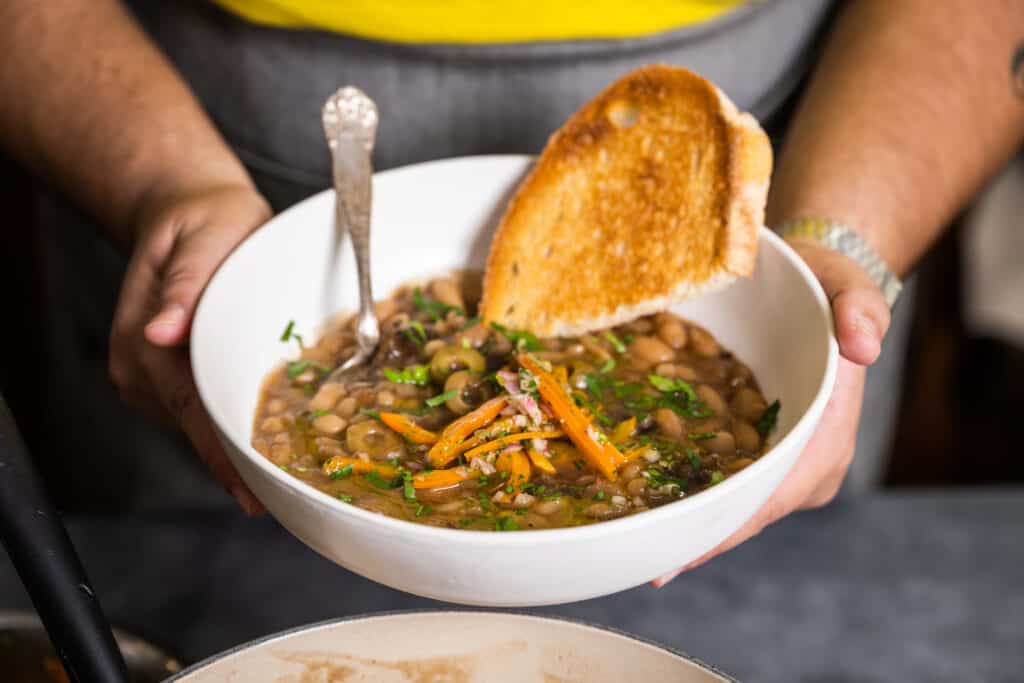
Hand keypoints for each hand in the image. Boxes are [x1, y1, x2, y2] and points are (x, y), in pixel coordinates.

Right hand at [109, 184, 271, 514]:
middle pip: (197, 428)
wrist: (187, 212)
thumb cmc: (205, 221)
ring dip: (239, 445)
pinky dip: (233, 422)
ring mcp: (151, 378)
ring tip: (287, 475)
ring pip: (200, 423)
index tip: (253, 491)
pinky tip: (265, 439)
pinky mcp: (169, 378)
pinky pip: (203, 408)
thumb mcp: (205, 237)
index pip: (191, 409)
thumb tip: (160, 331)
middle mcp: (140, 369)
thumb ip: (184, 284)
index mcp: (144, 341)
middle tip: (286, 500)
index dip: (224, 454)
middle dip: (239, 465)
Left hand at [653, 239, 890, 585]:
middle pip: (749, 514)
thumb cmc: (827, 285)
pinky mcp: (759, 450)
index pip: (777, 496)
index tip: (684, 551)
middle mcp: (806, 464)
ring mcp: (782, 462)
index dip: (729, 527)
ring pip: (734, 505)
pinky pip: (724, 482)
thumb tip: (863, 345)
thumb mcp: (847, 280)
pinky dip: (691, 497)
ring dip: (690, 525)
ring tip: (635, 545)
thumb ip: (860, 305)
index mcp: (828, 437)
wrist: (813, 284)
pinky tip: (649, 507)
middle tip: (643, 563)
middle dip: (700, 540)